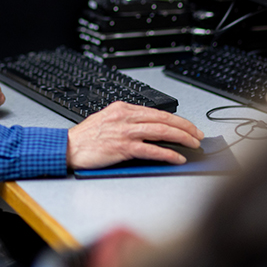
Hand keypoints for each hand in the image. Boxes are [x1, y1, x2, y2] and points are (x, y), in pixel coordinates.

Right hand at [66, 101, 203, 169]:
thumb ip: (128, 121)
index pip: (158, 111)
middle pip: (164, 119)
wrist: (67, 147)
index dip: (178, 119)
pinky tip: (177, 158)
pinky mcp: (122, 147)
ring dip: (182, 138)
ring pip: (161, 131)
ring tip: (193, 145)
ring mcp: (125, 132)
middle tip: (198, 136)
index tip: (190, 127)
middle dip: (186, 128)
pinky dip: (167, 154)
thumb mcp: (107, 119)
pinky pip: (151, 150)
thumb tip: (150, 129)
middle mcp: (126, 117)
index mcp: (123, 108)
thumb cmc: (85, 137)